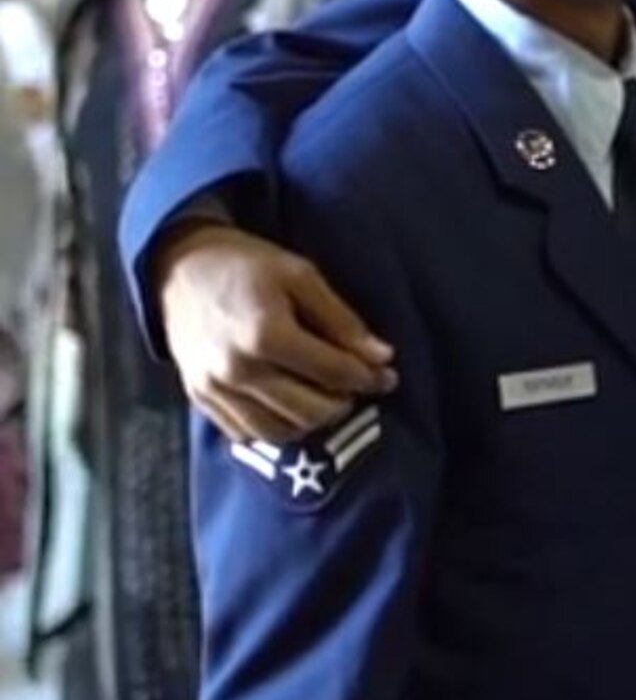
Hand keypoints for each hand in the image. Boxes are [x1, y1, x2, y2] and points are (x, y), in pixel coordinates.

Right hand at [154, 223, 397, 443]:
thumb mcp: (302, 276)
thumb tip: (382, 357)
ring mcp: (214, 389)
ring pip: (279, 431)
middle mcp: (237, 370)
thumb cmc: (249, 265)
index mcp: (265, 335)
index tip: (388, 376)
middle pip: (309, 411)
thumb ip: (342, 320)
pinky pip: (246, 434)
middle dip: (343, 403)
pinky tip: (293, 407)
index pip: (332, 373)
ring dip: (313, 421)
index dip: (368, 378)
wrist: (181, 269)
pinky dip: (277, 429)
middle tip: (358, 386)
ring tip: (328, 398)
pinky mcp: (199, 399)